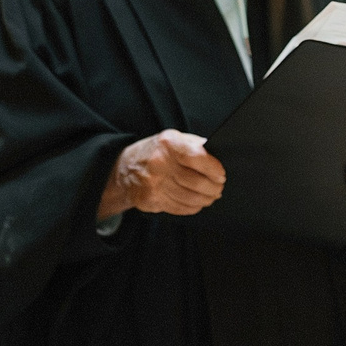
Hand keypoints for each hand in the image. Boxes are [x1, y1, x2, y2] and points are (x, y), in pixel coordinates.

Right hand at [100, 130, 224, 218]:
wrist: (124, 169)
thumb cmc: (155, 151)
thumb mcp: (172, 138)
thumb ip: (194, 145)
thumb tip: (216, 157)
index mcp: (168, 143)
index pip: (197, 157)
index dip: (213, 168)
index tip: (221, 175)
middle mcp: (159, 163)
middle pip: (195, 181)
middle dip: (213, 187)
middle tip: (219, 188)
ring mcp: (153, 184)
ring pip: (189, 198)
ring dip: (205, 199)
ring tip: (212, 196)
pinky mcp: (151, 200)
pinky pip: (179, 208)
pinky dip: (193, 207)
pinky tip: (198, 203)